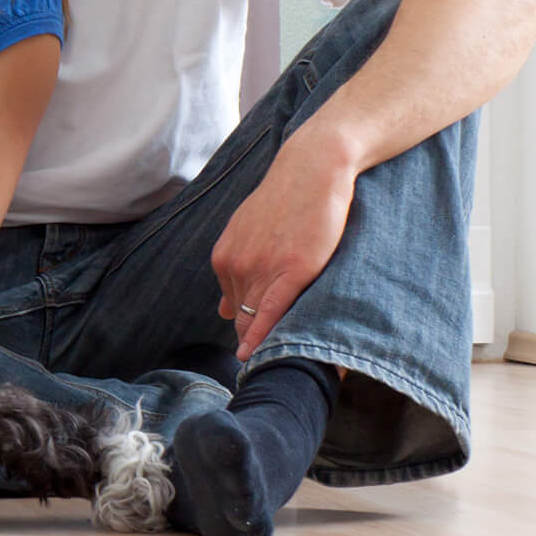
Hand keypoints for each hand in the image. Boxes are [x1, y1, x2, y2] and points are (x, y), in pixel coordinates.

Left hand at [211, 131, 357, 358]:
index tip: (250, 352)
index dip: (242, 331)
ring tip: (273, 366)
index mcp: (224, 258)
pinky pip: (271, 311)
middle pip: (240, 318)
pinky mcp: (293, 268)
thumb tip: (222, 310)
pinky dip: (263, 335)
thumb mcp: (247, 232)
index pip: (230, 309)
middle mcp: (236, 265)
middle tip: (264, 366)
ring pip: (255, 318)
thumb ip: (234, 269)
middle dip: (250, 341)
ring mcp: (262, 267)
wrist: (312, 168)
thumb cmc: (286, 199)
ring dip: (262, 342)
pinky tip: (256, 355)